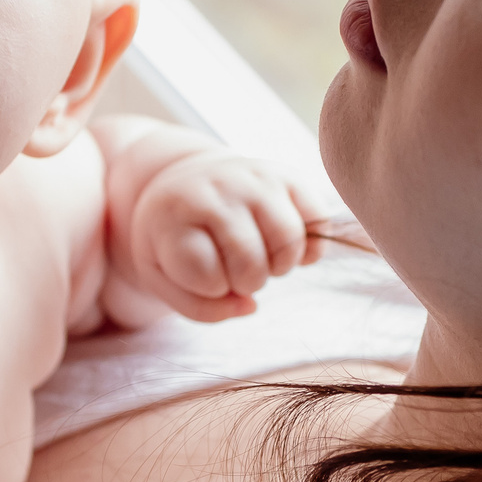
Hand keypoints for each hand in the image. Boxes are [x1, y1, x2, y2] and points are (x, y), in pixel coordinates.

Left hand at [125, 153, 339, 321]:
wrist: (187, 181)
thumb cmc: (176, 236)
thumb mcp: (162, 275)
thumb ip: (198, 307)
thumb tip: (250, 305)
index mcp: (175, 212)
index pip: (206, 276)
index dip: (208, 287)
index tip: (198, 269)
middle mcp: (218, 187)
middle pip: (251, 264)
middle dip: (246, 282)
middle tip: (234, 269)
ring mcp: (256, 177)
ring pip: (288, 243)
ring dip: (279, 267)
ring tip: (260, 258)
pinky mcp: (288, 175)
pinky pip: (319, 221)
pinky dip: (310, 248)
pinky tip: (285, 248)